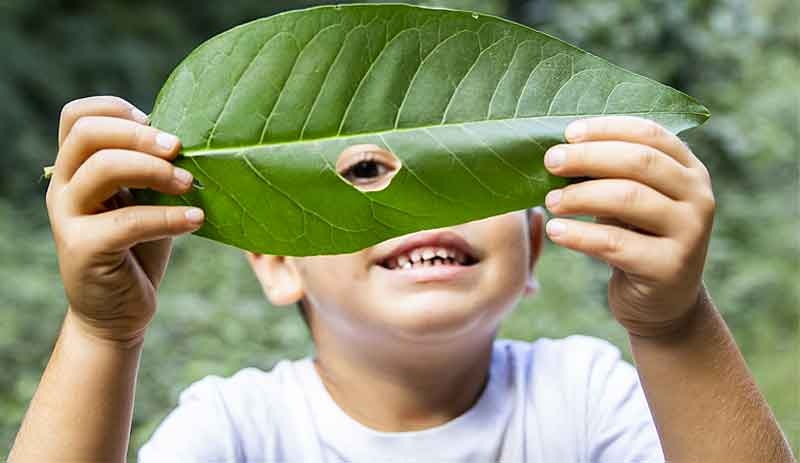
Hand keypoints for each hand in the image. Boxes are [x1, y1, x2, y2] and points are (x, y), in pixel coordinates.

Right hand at [46, 96, 203, 344]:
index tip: (156, 122)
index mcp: (76, 170)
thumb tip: (191, 141)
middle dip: (140, 135)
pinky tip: (196, 221)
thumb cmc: (137, 250)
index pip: (77, 116)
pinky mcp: (83, 249)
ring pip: (103, 168)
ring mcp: (68, 218)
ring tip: (189, 184)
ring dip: (155, 170)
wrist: (118, 313)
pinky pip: (128, 220)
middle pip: (88, 134)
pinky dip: (168, 217)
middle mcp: (64, 188)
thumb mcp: (144, 202)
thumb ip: (151, 172)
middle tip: (179, 149)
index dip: (116, 109)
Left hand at [543, 116, 715, 337]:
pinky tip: (555, 231)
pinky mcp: (669, 268)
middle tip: (551, 162)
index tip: (568, 133)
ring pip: (628, 199)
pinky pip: (615, 244)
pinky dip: (579, 234)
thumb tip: (558, 150)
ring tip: (550, 201)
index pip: (650, 134)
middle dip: (588, 157)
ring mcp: (690, 233)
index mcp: (689, 170)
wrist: (662, 303)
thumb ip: (609, 173)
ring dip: (580, 195)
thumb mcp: (630, 200)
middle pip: (639, 162)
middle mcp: (698, 197)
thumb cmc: (636, 238)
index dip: (607, 129)